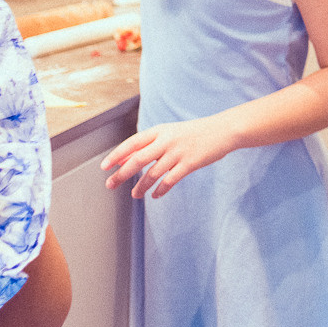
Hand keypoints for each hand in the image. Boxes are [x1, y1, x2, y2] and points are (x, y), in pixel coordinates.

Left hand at [101, 116, 237, 197]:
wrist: (222, 130)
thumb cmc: (193, 133)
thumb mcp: (170, 134)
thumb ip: (150, 146)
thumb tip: (125, 160)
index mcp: (160, 131)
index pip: (132, 143)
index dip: (117, 155)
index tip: (104, 167)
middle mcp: (167, 140)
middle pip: (138, 159)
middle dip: (122, 174)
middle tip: (110, 185)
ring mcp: (178, 152)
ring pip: (153, 173)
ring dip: (141, 186)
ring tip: (135, 195)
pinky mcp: (190, 164)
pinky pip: (170, 180)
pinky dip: (161, 189)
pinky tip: (155, 196)